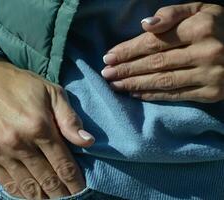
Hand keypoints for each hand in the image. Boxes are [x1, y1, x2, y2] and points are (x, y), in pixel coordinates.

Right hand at [0, 59, 94, 198]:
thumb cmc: (22, 86)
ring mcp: (0, 153)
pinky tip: (33, 195)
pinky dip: (22, 193)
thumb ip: (70, 118)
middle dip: (62, 194)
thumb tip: (88, 141)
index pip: (63, 165)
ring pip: (28, 187)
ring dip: (43, 197)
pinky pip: (8, 184)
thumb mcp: (52, 92)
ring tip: (54, 198)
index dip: (75, 182)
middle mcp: (19, 144)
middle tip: (71, 198)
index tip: (82, 190)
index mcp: (39, 127)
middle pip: (47, 180)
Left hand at [102, 2, 223, 102]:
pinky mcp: (212, 93)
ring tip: (115, 85)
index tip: (109, 57)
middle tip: (106, 74)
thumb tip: (144, 25)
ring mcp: (210, 75)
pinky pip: (176, 95)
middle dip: (126, 69)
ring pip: (163, 81)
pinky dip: (153, 96)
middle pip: (155, 63)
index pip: (154, 42)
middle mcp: (206, 52)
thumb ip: (172, 14)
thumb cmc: (217, 27)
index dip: (128, 50)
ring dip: (135, 84)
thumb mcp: (200, 10)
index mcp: (200, 28)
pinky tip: (135, 94)